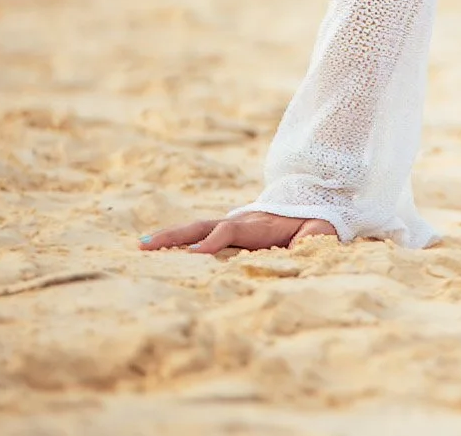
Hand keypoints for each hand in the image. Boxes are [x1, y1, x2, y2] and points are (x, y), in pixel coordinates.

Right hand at [139, 211, 337, 254]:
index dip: (214, 241)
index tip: (194, 254)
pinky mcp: (228, 231)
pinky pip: (200, 235)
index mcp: (261, 225)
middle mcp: (240, 222)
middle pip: (203, 226)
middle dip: (176, 236)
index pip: (231, 231)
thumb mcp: (320, 233)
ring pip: (196, 229)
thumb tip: (299, 251)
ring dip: (169, 237)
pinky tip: (154, 248)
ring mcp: (232, 225)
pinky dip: (177, 241)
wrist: (315, 207)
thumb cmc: (318, 225)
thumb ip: (310, 242)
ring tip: (140, 245)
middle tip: (146, 245)